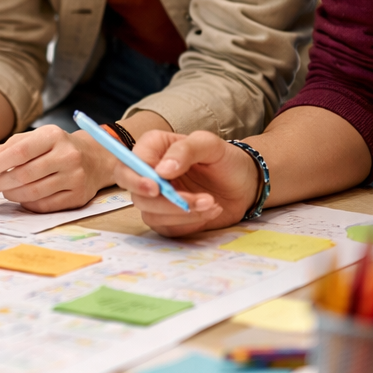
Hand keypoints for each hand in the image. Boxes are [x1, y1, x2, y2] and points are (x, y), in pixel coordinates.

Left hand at [0, 125, 119, 211]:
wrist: (95, 158)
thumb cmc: (57, 147)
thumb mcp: (35, 138)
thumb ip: (9, 147)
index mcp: (53, 136)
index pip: (18, 153)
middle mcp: (67, 155)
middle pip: (23, 175)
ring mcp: (75, 177)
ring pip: (33, 192)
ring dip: (11, 194)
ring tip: (3, 190)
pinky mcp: (78, 196)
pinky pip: (44, 205)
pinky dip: (27, 203)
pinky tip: (21, 198)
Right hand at [110, 130, 259, 236]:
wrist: (244, 183)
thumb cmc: (225, 159)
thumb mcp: (210, 144)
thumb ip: (185, 150)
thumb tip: (161, 171)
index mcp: (152, 148)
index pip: (127, 166)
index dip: (136, 179)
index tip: (156, 187)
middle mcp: (149, 174)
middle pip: (137, 195)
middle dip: (167, 202)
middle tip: (197, 199)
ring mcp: (156, 199)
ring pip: (151, 215)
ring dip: (184, 213)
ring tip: (212, 202)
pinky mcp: (167, 219)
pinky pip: (168, 228)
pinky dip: (190, 223)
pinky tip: (210, 211)